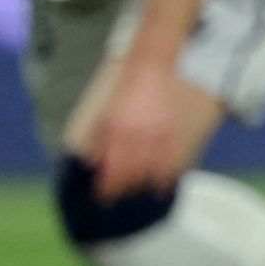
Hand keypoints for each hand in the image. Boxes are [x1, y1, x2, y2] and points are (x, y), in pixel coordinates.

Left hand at [86, 55, 193, 201]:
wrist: (151, 67)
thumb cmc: (124, 91)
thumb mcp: (105, 115)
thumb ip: (99, 140)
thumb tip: (94, 162)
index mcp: (116, 132)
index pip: (110, 168)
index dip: (106, 187)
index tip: (104, 198)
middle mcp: (135, 137)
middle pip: (130, 174)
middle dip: (124, 189)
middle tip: (120, 198)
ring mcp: (155, 136)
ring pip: (151, 170)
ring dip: (144, 185)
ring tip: (140, 193)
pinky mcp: (170, 132)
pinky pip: (170, 160)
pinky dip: (166, 176)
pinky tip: (163, 186)